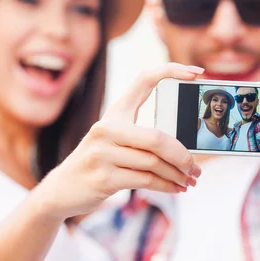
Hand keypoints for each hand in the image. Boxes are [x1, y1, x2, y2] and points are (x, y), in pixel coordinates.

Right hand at [41, 63, 203, 219]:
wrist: (62, 189)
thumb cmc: (98, 162)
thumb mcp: (114, 140)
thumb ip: (143, 138)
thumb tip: (186, 151)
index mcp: (114, 112)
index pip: (144, 80)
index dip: (171, 71)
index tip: (196, 72)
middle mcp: (106, 128)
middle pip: (157, 138)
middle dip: (183, 156)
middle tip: (196, 169)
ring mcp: (102, 153)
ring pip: (153, 163)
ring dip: (177, 175)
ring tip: (189, 181)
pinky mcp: (103, 178)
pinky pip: (145, 180)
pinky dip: (166, 186)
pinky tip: (176, 188)